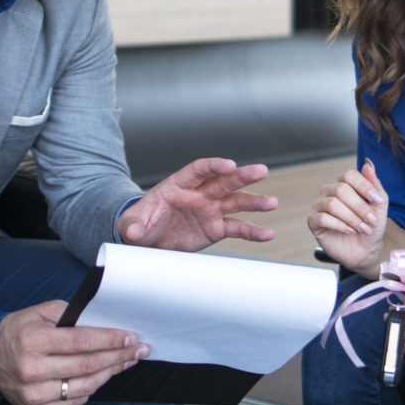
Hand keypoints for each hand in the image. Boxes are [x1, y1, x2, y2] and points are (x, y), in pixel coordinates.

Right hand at [0, 300, 142, 404]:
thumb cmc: (18, 332)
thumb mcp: (40, 313)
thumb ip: (71, 315)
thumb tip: (104, 322)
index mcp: (33, 342)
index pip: (81, 342)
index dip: (110, 340)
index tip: (131, 337)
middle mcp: (32, 370)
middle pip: (87, 365)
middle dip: (119, 356)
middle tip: (139, 350)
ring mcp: (34, 394)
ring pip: (85, 386)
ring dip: (111, 373)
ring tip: (126, 362)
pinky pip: (74, 401)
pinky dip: (92, 388)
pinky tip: (102, 376)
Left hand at [120, 157, 278, 249]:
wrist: (148, 240)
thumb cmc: (140, 224)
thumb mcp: (132, 223)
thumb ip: (133, 225)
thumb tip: (133, 232)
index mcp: (179, 185)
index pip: (198, 170)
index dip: (213, 166)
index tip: (228, 164)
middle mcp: (199, 194)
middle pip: (223, 181)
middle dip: (242, 176)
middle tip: (261, 171)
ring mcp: (210, 210)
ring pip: (236, 202)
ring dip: (254, 202)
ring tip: (272, 203)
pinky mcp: (216, 228)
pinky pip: (237, 228)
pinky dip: (252, 231)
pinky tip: (267, 234)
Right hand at [309, 160, 389, 272]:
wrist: (365, 249)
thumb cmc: (371, 225)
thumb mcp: (379, 205)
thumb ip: (374, 184)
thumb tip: (368, 163)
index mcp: (344, 183)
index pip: (349, 175)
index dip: (364, 186)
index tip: (377, 201)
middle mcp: (329, 191)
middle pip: (341, 190)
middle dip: (360, 207)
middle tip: (371, 221)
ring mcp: (319, 205)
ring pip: (332, 204)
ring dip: (352, 218)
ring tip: (362, 229)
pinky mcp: (313, 221)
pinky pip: (322, 218)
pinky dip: (340, 225)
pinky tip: (350, 231)